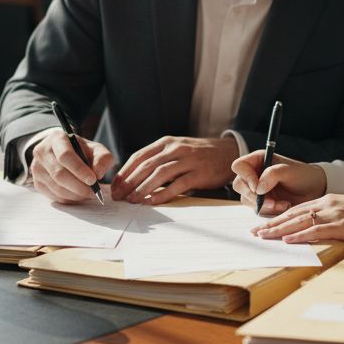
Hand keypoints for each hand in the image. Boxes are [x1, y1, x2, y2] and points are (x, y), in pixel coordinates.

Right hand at [28, 127, 115, 203]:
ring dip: (75, 195)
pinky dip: (69, 199)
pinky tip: (78, 195)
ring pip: (56, 187)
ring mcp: (36, 168)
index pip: (65, 156)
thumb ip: (103, 158)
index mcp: (57, 139)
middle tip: (94, 192)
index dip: (79, 169)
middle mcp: (42, 152)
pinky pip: (54, 196)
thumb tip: (98, 173)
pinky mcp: (37, 182)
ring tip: (88, 194)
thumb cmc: (81, 151)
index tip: (93, 180)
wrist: (63, 153)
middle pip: (59, 174)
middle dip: (79, 187)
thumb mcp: (95, 149)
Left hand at [111, 136, 238, 203]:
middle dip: (129, 182)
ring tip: (132, 200)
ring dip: (143, 188)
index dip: (125, 172)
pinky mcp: (199, 173)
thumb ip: (159, 159)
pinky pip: (177, 184)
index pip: (139, 156)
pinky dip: (163, 193)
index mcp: (166, 142)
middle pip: (146, 165)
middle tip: (118, 196)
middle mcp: (176, 148)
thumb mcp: (177, 149)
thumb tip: (133, 179)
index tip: (115, 186)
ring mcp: (188, 160)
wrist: (228, 152)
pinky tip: (152, 201)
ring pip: (159, 174)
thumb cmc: (198, 155)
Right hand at [231, 150, 325, 214]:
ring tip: (282, 204)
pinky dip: (269, 210)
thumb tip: (258, 188)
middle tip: (271, 201)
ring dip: (264, 205)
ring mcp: (256, 189)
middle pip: (239, 185)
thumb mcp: (290, 171)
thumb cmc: (303, 175)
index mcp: (258, 160)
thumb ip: (273, 174)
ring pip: (246, 199)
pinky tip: (283, 206)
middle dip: (254, 196)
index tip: (258, 186)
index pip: (239, 166)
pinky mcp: (261, 202)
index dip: (245, 176)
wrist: (314, 190)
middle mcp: (254, 173)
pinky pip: (257, 209)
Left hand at [251, 194, 343, 243]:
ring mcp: (332, 214)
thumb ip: (327, 217)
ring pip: (299, 222)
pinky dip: (300, 236)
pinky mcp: (340, 225)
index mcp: (325, 201)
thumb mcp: (343, 210)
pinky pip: (316, 230)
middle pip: (292, 214)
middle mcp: (325, 205)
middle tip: (255, 232)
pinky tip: (288, 240)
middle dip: (271, 224)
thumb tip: (311, 229)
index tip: (263, 225)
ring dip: (279, 230)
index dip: (277, 217)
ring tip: (263, 236)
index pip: (295, 209)